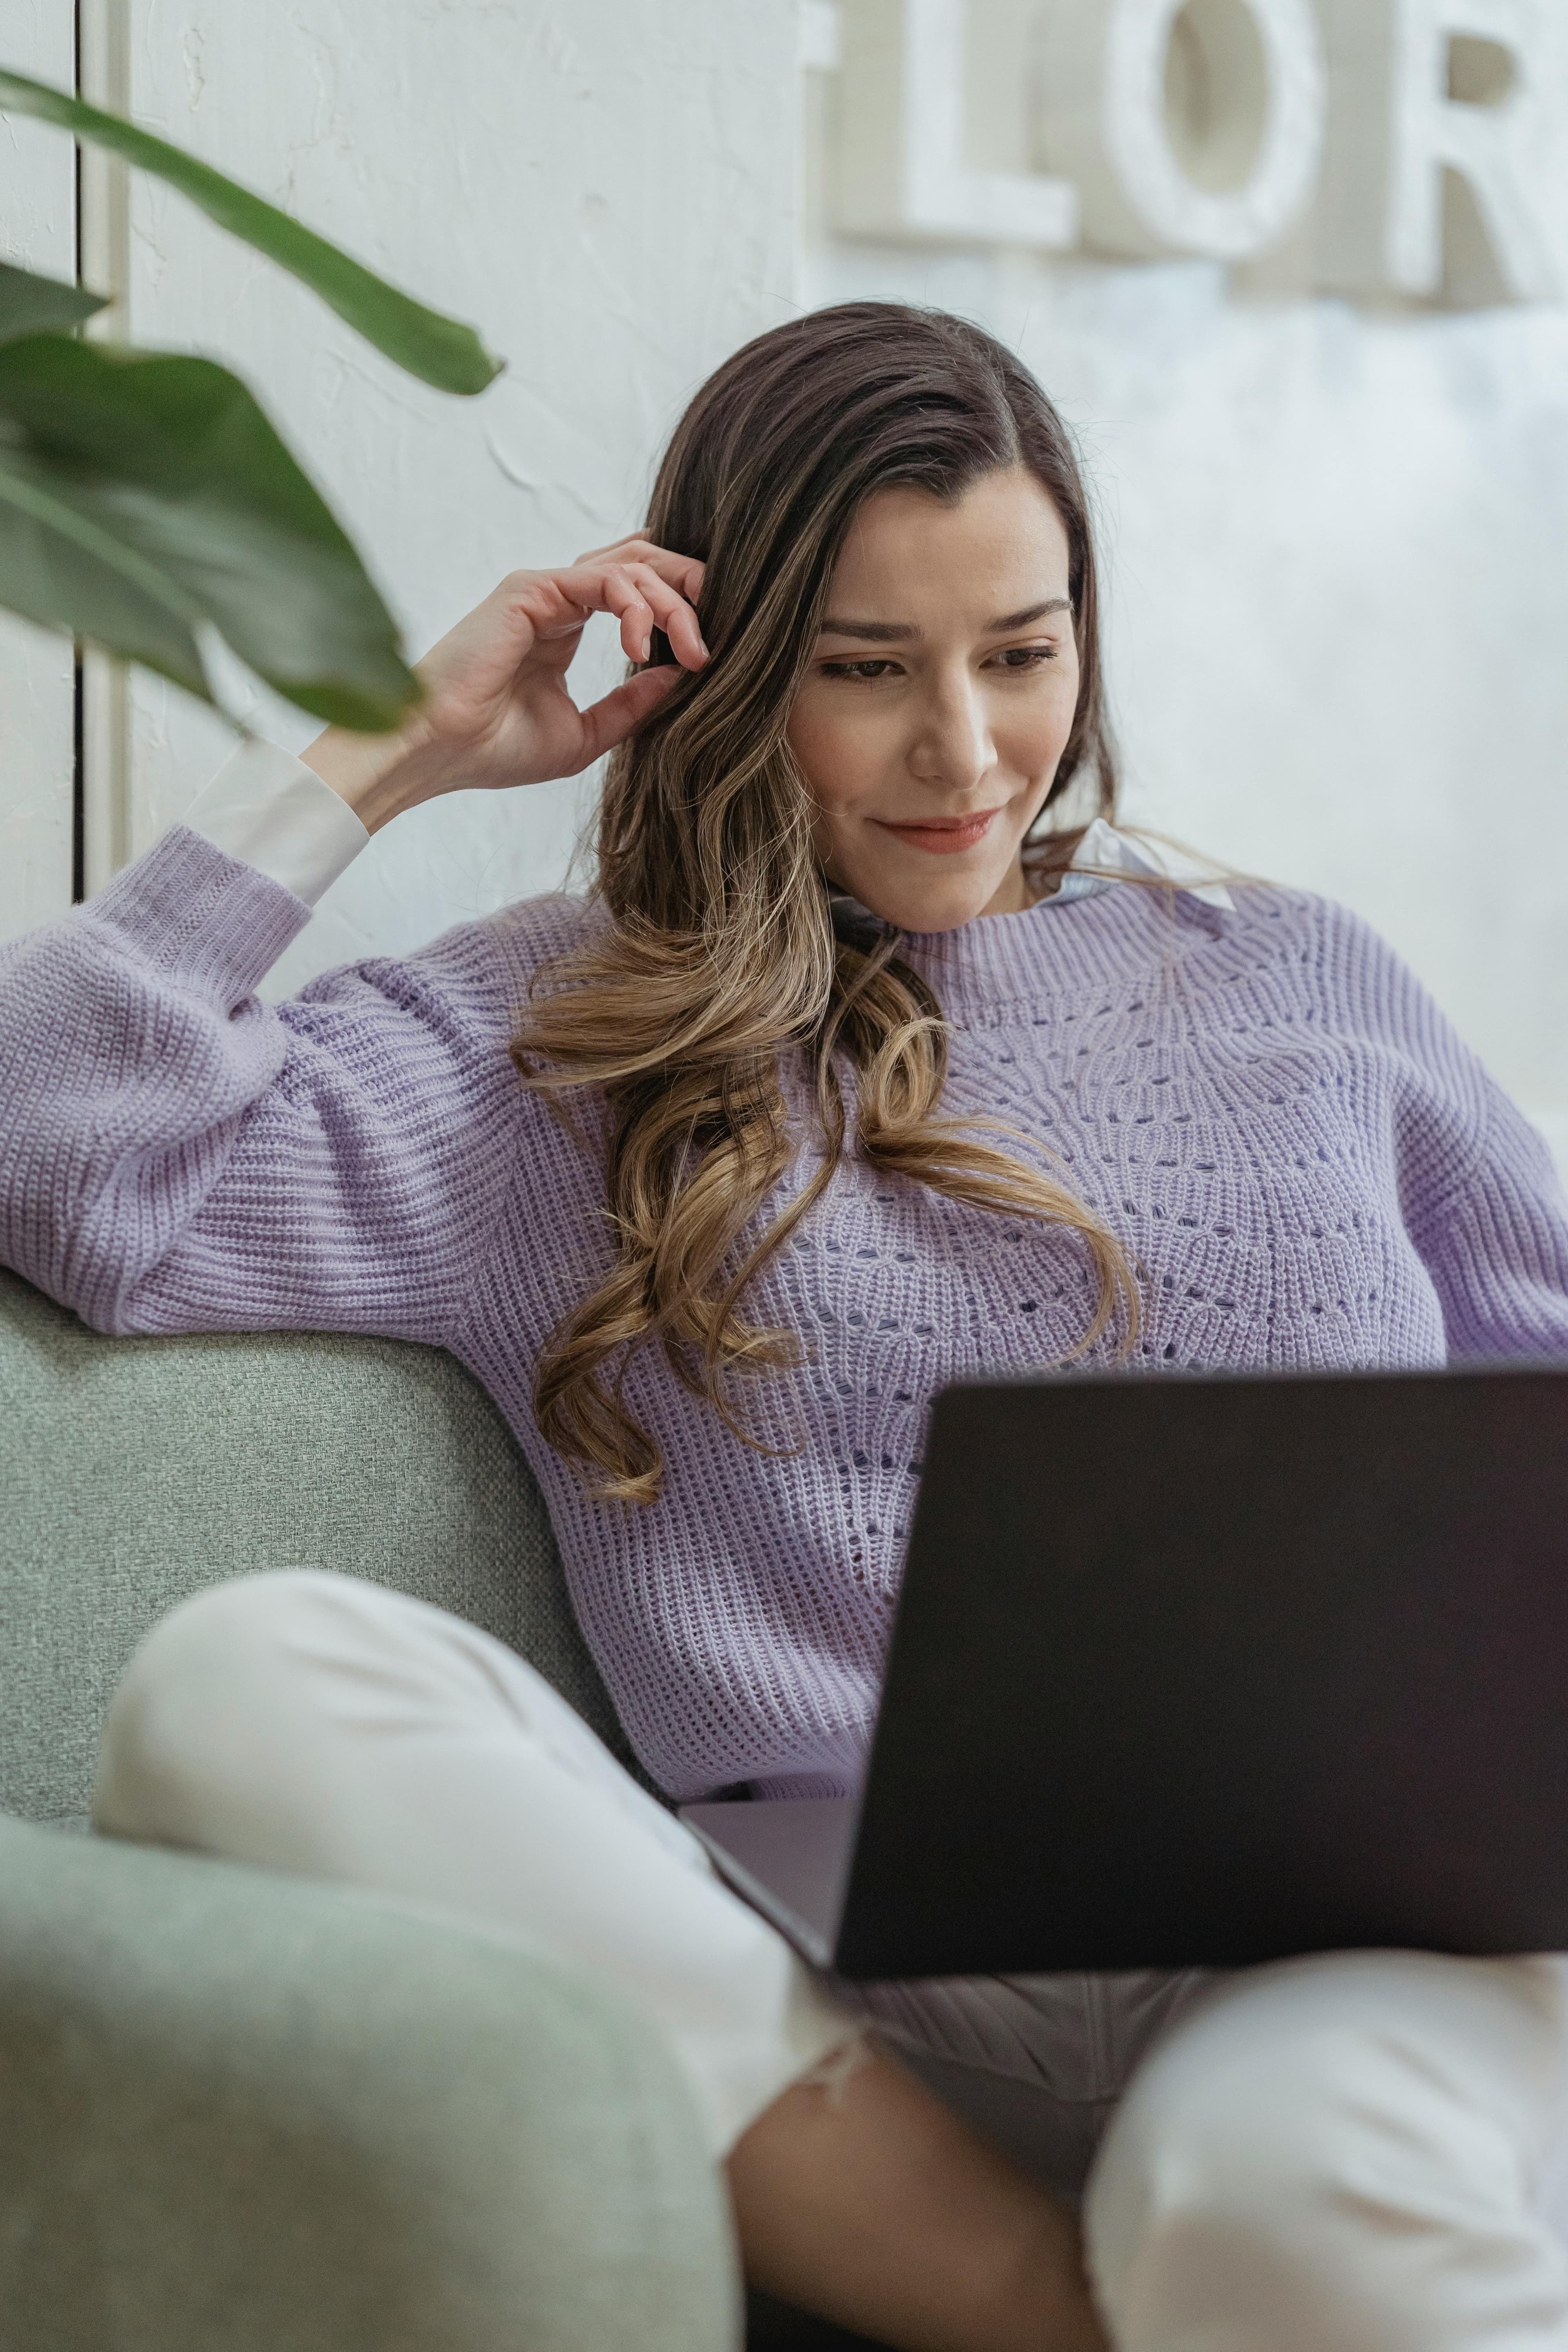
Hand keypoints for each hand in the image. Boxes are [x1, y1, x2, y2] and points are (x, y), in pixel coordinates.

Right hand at [301, 536, 706, 831]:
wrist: (440, 754)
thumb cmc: (495, 750)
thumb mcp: (586, 734)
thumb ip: (633, 704)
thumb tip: (682, 674)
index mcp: (566, 627)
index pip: (637, 591)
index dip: (681, 610)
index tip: (707, 656)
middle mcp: (557, 601)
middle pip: (642, 563)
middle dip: (691, 590)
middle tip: (714, 639)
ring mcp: (544, 590)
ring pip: (633, 565)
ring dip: (674, 603)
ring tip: (693, 651)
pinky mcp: (532, 588)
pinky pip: (605, 579)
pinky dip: (637, 608)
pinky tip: (644, 649)